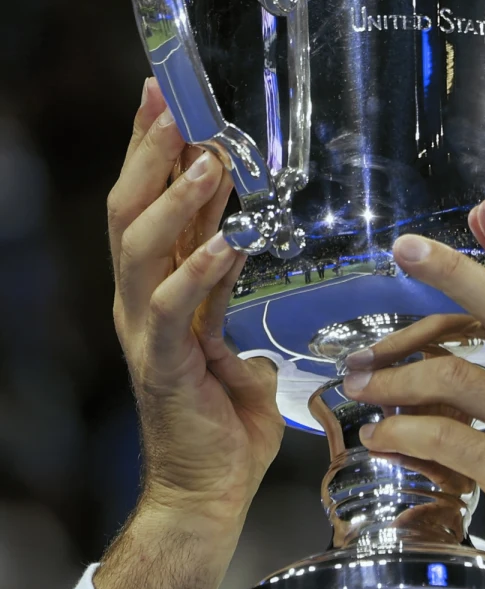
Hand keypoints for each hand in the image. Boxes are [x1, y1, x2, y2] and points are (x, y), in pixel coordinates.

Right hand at [95, 78, 282, 588]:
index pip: (151, 205)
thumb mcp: (234, 342)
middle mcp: (141, 300)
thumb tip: (248, 268)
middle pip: (132, 210)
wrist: (207, 490)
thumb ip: (229, 303)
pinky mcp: (162, 363)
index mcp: (160, 290)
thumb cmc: (224, 421)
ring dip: (176, 200)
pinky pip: (174, 307)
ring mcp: (145, 330)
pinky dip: (199, 269)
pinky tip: (227, 241)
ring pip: (141, 248)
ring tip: (207, 161)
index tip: (169, 98)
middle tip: (174, 103)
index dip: (156, 151)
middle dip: (151, 152)